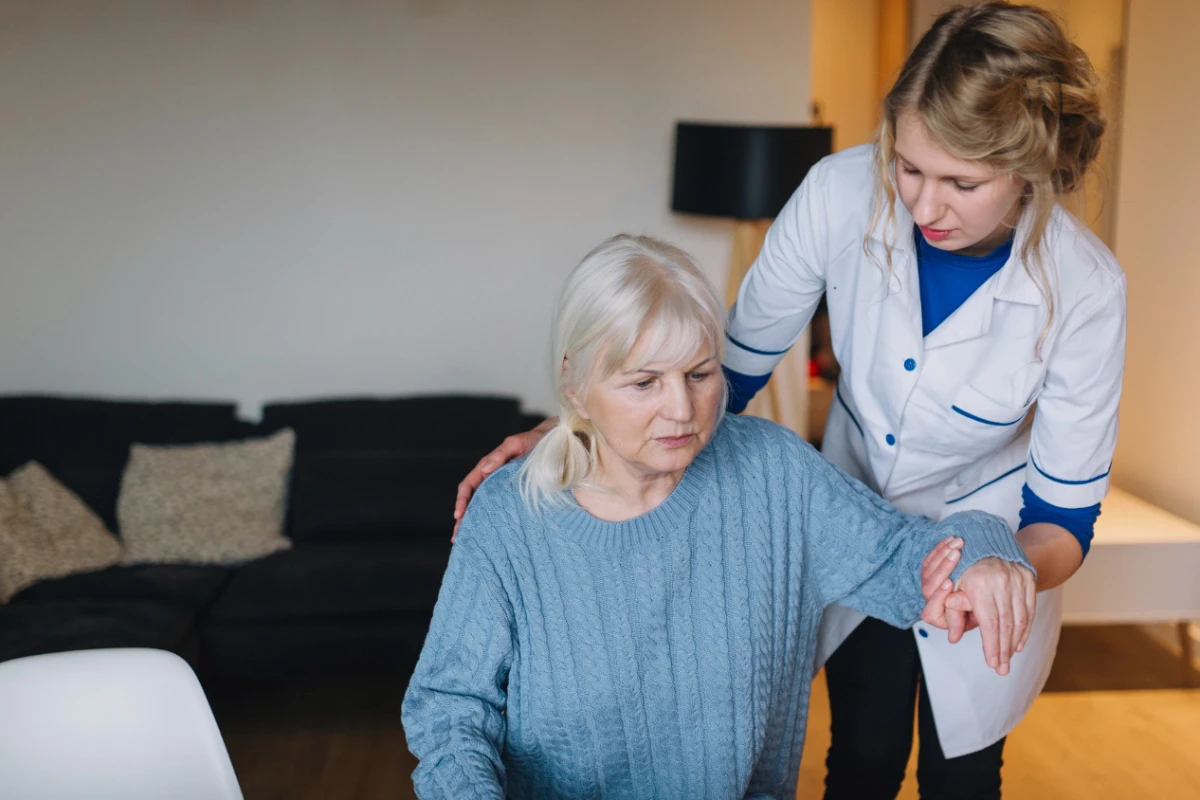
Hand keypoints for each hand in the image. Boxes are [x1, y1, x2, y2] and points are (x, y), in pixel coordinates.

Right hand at [452, 417, 556, 538]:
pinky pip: (500, 508)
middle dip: (463, 518)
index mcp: (488, 467)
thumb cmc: (533, 442)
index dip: (462, 500)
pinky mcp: (513, 495)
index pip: (468, 485)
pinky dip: (492, 520)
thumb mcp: (515, 444)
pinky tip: (491, 533)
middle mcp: (492, 479)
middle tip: (457, 537)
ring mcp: (502, 488)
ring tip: (469, 540)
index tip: (459, 515)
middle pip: (472, 500)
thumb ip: (499, 454)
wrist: (553, 443)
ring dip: (475, 522)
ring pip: (484, 507)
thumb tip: (485, 469)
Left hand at [920, 537, 973, 647]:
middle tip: (956, 555)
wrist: (981, 584)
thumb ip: (963, 619)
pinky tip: (952, 539)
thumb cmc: (981, 605)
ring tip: (958, 544)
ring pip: (929, 568)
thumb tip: (953, 637)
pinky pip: (931, 556)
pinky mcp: (929, 567)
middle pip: (929, 585)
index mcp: (938, 614)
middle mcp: (931, 598)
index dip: (940, 596)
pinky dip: (942, 547)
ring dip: (943, 553)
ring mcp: (927, 581)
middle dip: (943, 568)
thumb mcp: (976, 614)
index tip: (949, 582)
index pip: (931, 610)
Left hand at [938, 558, 1035, 676]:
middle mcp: (1001, 582)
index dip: (991, 645)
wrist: (986, 540)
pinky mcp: (1028, 578)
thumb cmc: (963, 566)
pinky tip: (1020, 643)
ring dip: (1015, 642)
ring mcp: (1017, 580)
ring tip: (1010, 659)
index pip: (989, 623)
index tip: (992, 663)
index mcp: (980, 584)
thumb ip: (952, 611)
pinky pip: (1029, 609)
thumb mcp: (951, 584)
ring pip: (1020, 618)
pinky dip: (1026, 628)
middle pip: (1006, 624)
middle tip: (1002, 669)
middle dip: (1004, 649)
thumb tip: (952, 637)